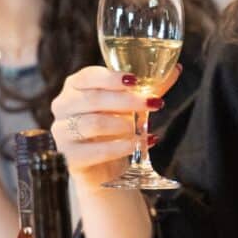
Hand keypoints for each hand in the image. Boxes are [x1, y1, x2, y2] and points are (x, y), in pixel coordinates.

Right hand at [50, 64, 181, 193]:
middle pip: (94, 99)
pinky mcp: (68, 157)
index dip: (112, 78)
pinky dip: (121, 147)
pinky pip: (96, 151)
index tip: (135, 81)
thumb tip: (176, 69)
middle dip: (128, 101)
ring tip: (144, 129)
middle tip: (154, 104)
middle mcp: (62, 106)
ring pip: (93, 123)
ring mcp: (61, 132)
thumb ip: (149, 87)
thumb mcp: (131, 105)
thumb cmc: (114, 128)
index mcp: (75, 86)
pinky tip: (140, 144)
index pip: (88, 76)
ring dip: (124, 125)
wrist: (104, 167)